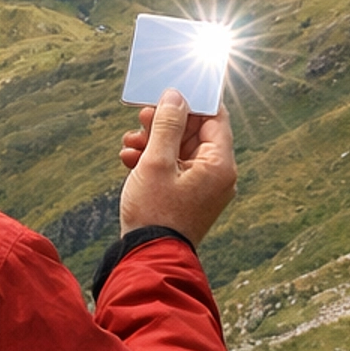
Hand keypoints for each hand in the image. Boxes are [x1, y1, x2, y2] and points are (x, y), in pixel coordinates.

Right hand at [117, 92, 236, 246]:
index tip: (168, 91)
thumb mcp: (156, 162)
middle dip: (165, 123)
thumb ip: (167, 124)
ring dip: (154, 141)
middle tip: (141, 116)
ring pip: (181, 150)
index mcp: (220, 164)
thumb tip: (176, 96)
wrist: (148, 259)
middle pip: (195, 133)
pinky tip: (130, 159)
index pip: (214, 117)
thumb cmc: (154, 212)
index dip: (191, 101)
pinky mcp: (189, 197)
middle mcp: (218, 175)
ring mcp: (204, 187)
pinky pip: (175, 168)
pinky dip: (154, 160)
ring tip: (129, 142)